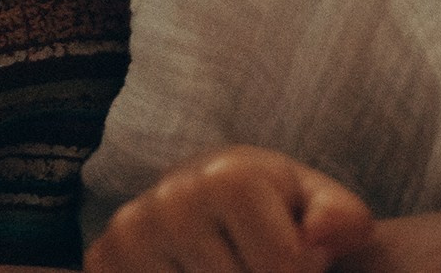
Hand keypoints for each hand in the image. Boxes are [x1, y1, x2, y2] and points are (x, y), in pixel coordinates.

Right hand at [85, 146, 372, 272]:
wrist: (209, 204)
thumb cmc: (277, 210)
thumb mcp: (320, 206)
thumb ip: (341, 219)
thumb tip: (320, 240)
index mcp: (229, 177)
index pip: (283, 265)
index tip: (301, 260)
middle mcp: (169, 201)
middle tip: (252, 261)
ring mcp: (127, 236)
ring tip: (225, 263)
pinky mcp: (99, 263)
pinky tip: (188, 271)